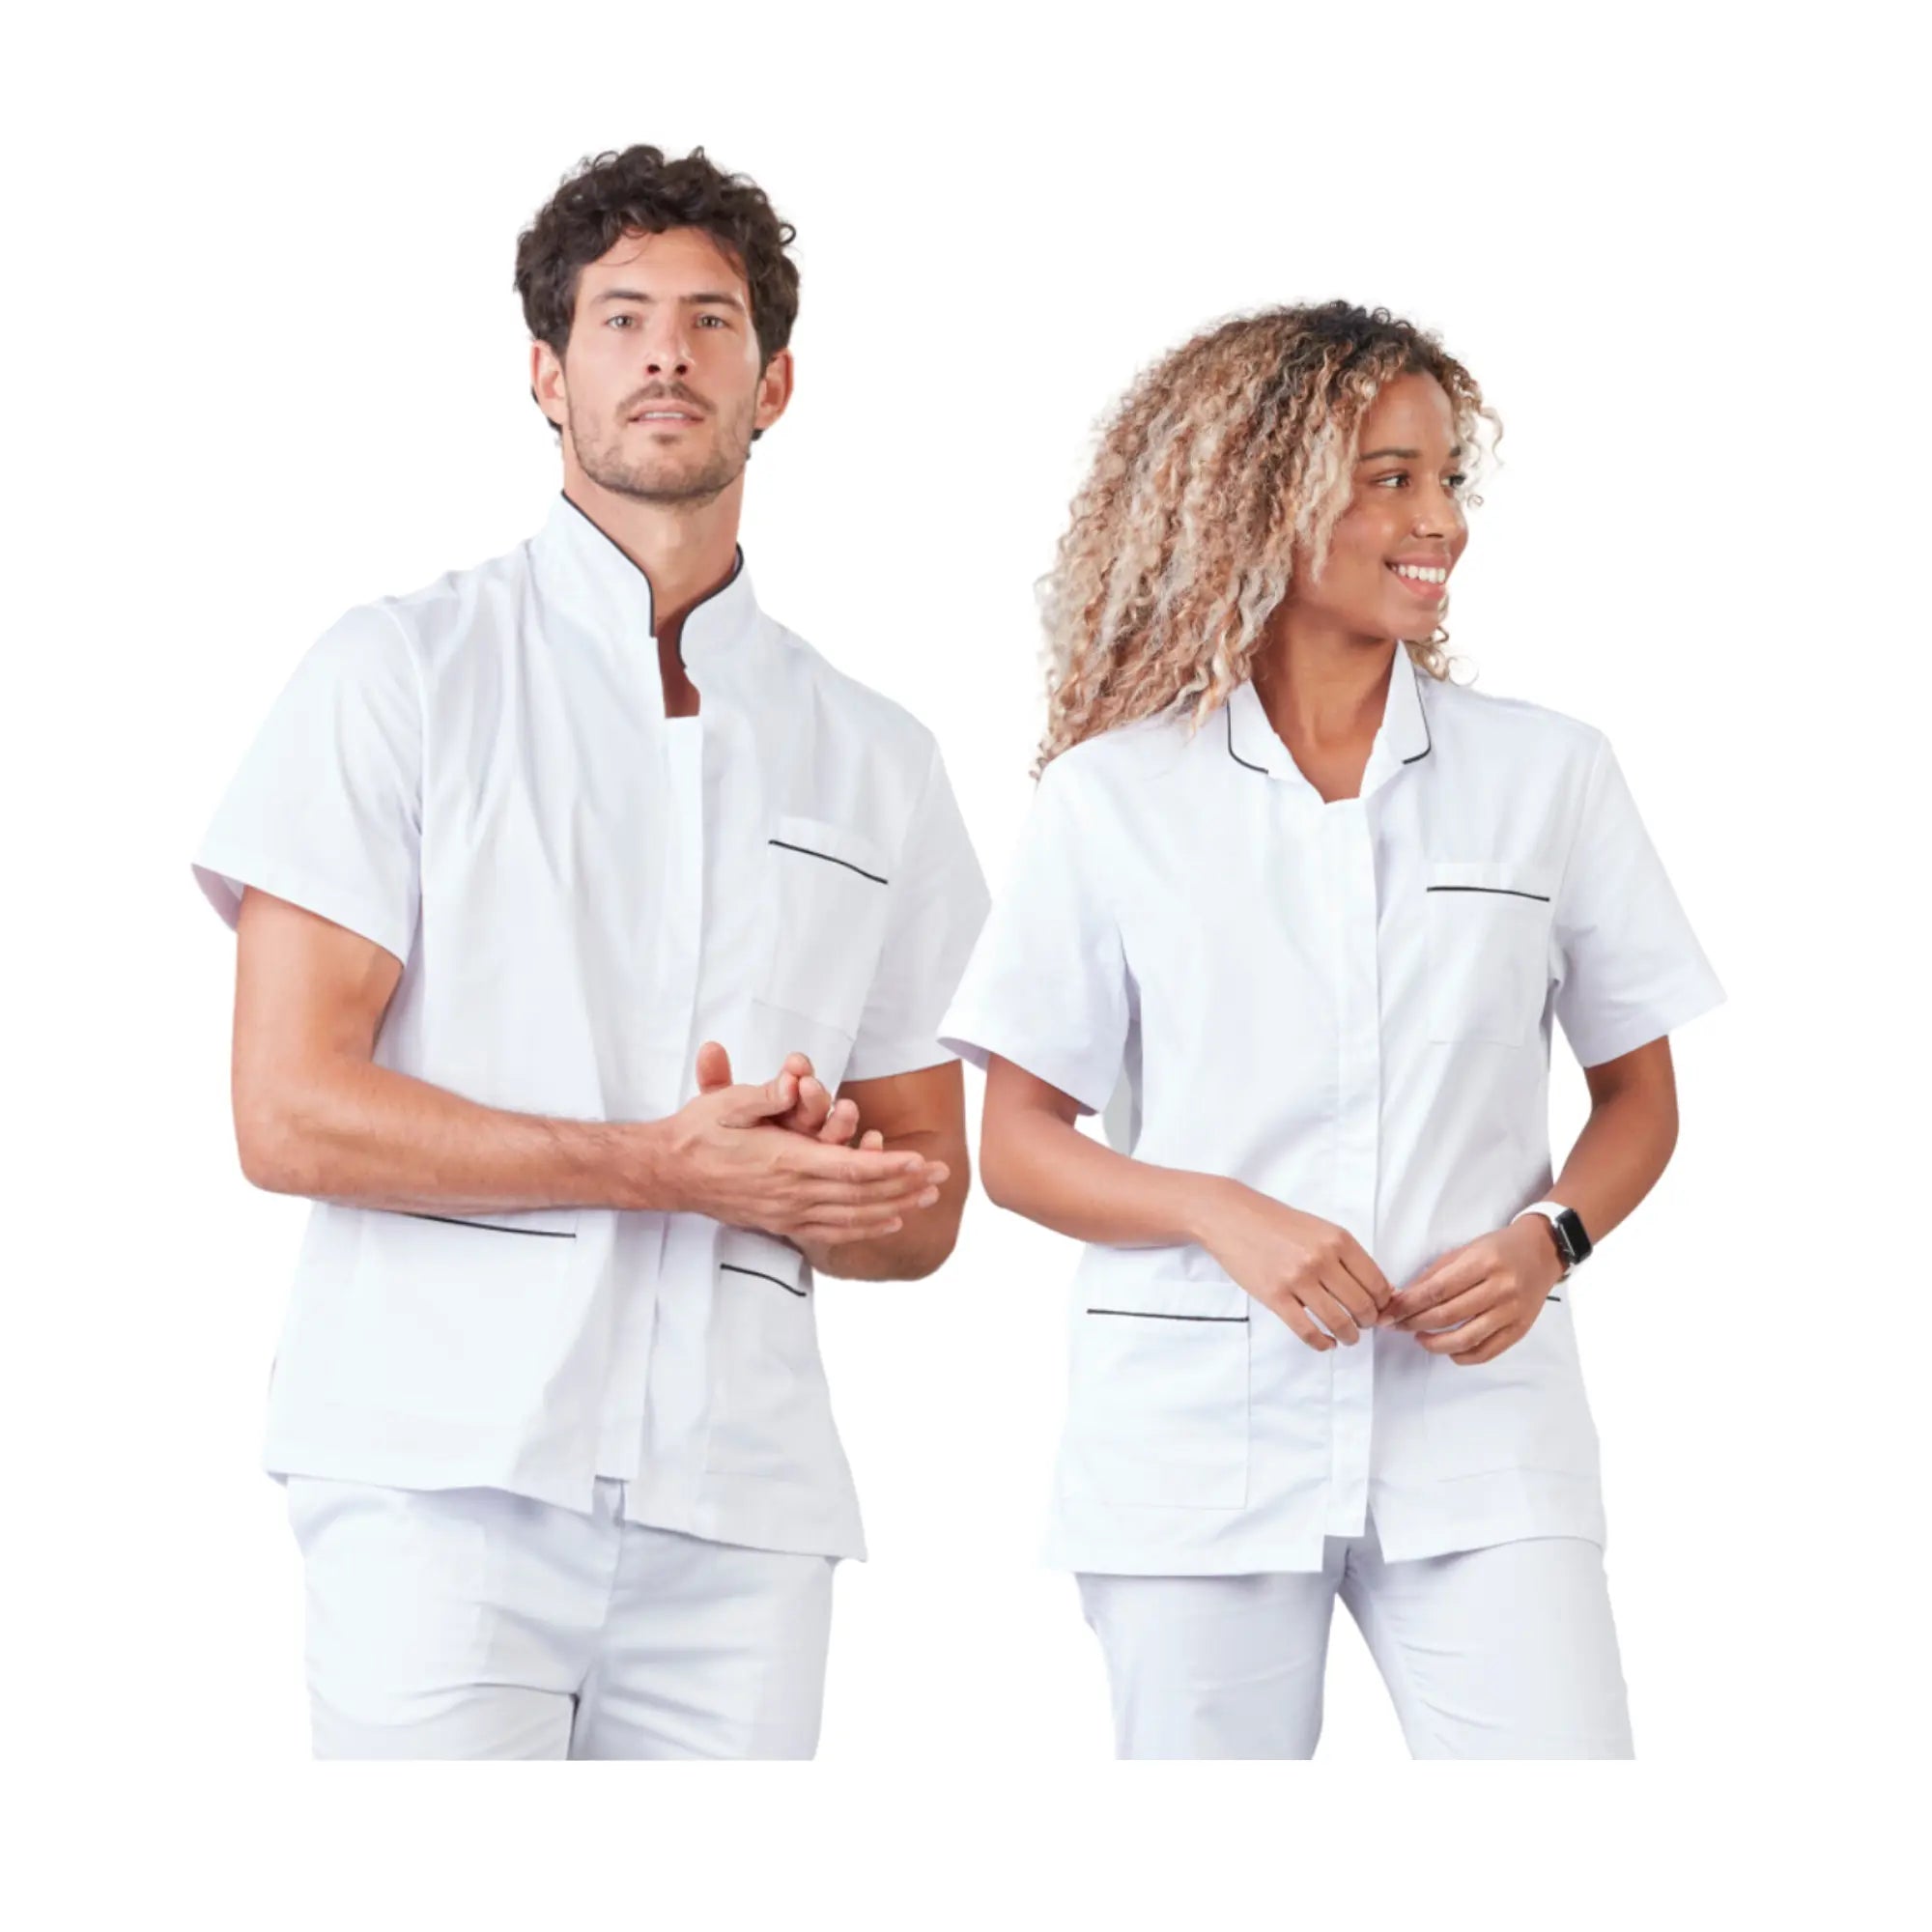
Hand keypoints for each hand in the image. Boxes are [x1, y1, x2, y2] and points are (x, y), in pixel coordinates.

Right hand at [661, 1041, 943, 1246]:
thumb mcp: (727, 1102)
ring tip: (926, 1200)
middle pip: (861, 1196)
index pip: (850, 1169)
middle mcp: (791, 1193)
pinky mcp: (780, 1223)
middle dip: (906, 1187)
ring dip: (893, 1208)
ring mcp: (786, 1213)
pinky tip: (888, 1221)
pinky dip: (864, 1228)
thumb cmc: (698, 1131)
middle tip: (942, 1178)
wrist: (667, 1171)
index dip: (890, 1168)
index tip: (922, 1162)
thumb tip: (796, 1080)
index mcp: (784, 1161)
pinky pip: (831, 1231)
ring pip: (852, 1217)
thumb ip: (766, 1094)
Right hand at [1190, 1177, 1390, 1349]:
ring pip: (1338, 1321)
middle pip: (1362, 1305)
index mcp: (1338, 1240)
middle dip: (1369, 1321)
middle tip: (1365, 1324)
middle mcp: (1321, 1259)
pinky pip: (1307, 1330)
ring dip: (1349, 1336)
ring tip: (1349, 1337)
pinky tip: (1326, 1343)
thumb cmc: (1278, 1223)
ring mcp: (1297, 1279)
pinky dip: (1322, 1343)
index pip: (1376, 1282)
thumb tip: (1380, 1289)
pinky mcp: (1275, 1296)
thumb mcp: (1321, 1229)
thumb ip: (1348, 1256)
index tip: (1380, 1309)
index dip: (1383, 1302)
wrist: (1233, 1218)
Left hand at [1378, 1217, 1564, 1363]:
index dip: (1408, 1305)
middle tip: (1396, 1326)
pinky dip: (1464, 1356)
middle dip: (1414, 1323)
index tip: (1388, 1314)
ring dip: (1436, 1344)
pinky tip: (1449, 1351)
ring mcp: (1512, 1312)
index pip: (1436, 1290)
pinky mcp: (1520, 1329)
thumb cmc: (1499, 1249)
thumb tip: (1402, 1298)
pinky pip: (1487, 1351)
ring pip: (1466, 1338)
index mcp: (1482, 1263)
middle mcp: (1500, 1288)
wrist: (1543, 1252)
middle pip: (1448, 1315)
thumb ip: (1434, 1274)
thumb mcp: (1464, 1251)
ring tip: (1420, 1339)